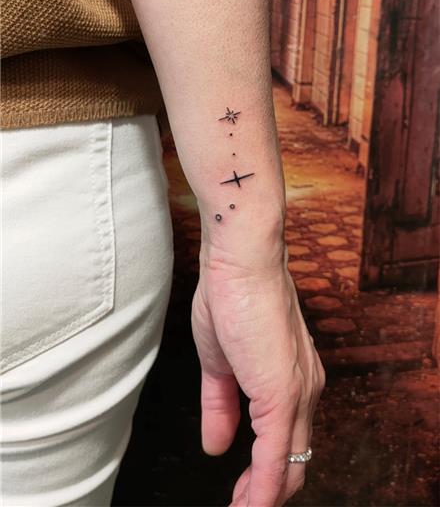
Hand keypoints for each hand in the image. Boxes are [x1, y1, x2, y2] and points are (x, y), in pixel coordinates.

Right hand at [191, 244, 325, 506]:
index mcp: (291, 379)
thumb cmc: (232, 298)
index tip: (243, 491)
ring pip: (290, 465)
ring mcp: (297, 394)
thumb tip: (216, 445)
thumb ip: (221, 406)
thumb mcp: (219, 362)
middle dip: (267, 493)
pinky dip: (263, 490)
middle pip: (295, 460)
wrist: (241, 263)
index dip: (265, 472)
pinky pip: (276, 457)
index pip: (286, 440)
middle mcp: (305, 390)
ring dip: (264, 497)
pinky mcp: (283, 395)